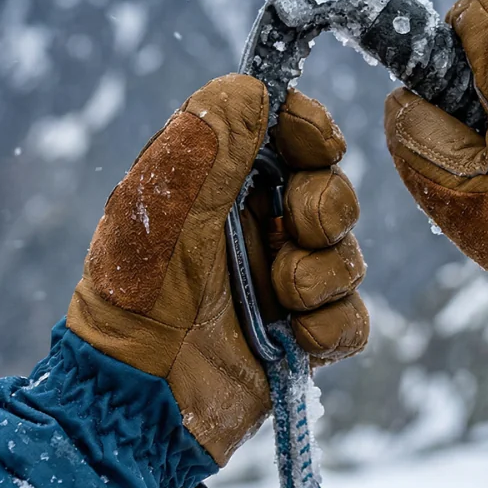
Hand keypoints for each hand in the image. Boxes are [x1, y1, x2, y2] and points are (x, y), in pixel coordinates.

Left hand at [68, 76, 367, 464]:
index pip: (288, 135)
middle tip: (294, 229)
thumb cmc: (134, 294)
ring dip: (322, 273)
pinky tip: (295, 339)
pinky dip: (331, 327)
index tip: (317, 145)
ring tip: (282, 295)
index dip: (312, 131)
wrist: (135, 402)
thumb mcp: (161, 203)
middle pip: (332, 190)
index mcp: (220, 188)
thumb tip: (258, 84)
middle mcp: (256, 230)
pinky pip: (353, 318)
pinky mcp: (302, 340)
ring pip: (348, 254)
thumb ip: (210, 138)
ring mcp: (282, 286)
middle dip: (325, 207)